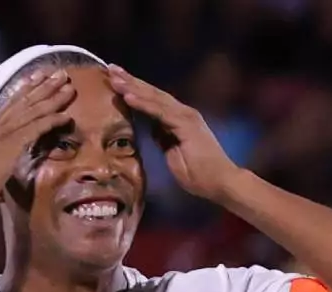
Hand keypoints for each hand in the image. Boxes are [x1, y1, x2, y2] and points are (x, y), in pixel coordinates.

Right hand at [0, 70, 76, 205]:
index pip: (11, 102)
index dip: (26, 87)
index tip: (39, 75)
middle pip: (25, 100)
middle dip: (45, 85)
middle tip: (61, 73)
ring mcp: (5, 132)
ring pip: (33, 110)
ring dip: (53, 97)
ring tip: (69, 86)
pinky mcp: (12, 144)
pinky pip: (36, 128)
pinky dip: (52, 121)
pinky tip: (66, 116)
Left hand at [106, 64, 241, 201]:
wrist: (222, 182)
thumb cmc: (200, 175)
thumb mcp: (173, 154)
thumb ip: (163, 138)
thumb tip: (153, 129)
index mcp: (180, 119)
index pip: (153, 101)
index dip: (134, 89)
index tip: (115, 81)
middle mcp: (184, 113)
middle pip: (152, 93)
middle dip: (130, 80)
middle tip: (110, 68)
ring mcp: (186, 117)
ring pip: (154, 98)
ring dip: (133, 87)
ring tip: (114, 77)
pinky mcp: (186, 125)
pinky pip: (160, 112)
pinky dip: (143, 103)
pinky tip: (128, 96)